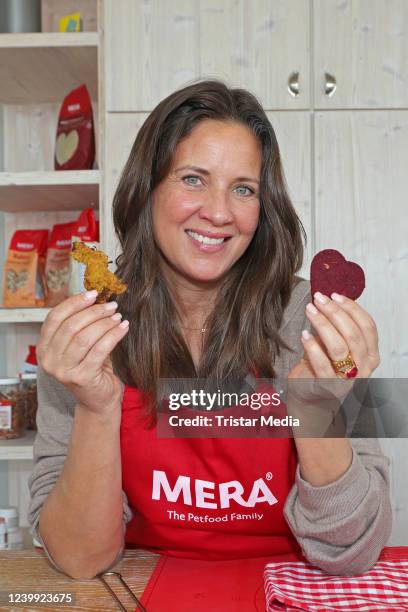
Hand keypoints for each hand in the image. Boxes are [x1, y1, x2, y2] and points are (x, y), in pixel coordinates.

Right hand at [37, 290, 129, 415]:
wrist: (98, 400)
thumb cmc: (91, 368)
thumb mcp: (80, 345)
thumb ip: (80, 325)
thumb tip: (95, 297)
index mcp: (44, 348)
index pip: (54, 318)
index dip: (74, 303)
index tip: (93, 293)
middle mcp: (49, 360)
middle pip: (71, 326)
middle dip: (94, 312)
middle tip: (111, 305)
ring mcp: (64, 371)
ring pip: (85, 337)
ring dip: (104, 323)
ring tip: (118, 316)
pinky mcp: (82, 378)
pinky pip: (100, 349)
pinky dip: (113, 335)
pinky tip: (123, 327)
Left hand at [295, 291, 379, 379]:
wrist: (310, 395)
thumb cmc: (323, 366)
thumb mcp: (334, 344)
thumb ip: (337, 327)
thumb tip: (328, 299)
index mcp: (370, 354)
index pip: (367, 326)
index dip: (352, 308)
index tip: (335, 295)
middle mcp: (363, 367)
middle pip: (353, 334)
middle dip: (335, 312)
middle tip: (318, 299)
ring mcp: (348, 379)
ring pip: (339, 347)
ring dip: (322, 324)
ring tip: (309, 310)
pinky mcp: (329, 387)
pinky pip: (322, 364)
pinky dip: (312, 347)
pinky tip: (304, 335)